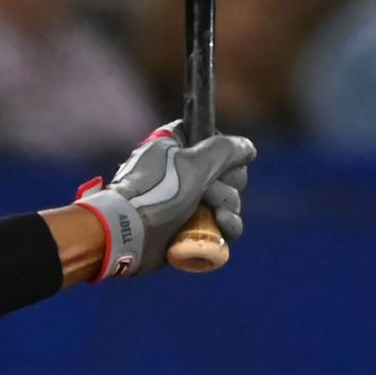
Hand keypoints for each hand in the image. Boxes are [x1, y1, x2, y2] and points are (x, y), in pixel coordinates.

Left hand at [76, 123, 256, 280]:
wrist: (128, 234)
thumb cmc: (156, 193)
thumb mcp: (193, 163)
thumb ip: (225, 150)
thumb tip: (247, 148)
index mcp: (176, 147)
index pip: (215, 139)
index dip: (225, 152)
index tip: (223, 162)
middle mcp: (182, 171)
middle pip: (228, 172)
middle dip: (228, 185)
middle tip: (209, 193)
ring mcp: (187, 201)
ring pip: (228, 199)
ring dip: (229, 206)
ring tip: (215, 214)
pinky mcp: (190, 227)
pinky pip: (222, 224)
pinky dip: (228, 226)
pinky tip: (224, 226)